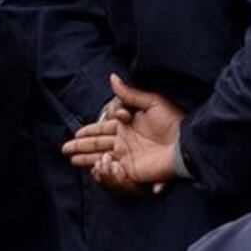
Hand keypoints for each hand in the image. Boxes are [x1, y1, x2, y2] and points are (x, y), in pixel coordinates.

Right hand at [61, 75, 186, 193]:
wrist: (185, 143)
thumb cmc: (172, 122)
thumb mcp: (151, 102)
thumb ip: (129, 93)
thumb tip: (112, 77)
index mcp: (128, 125)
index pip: (103, 129)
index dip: (89, 131)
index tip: (77, 132)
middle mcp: (125, 142)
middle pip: (97, 145)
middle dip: (80, 147)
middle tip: (65, 149)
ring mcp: (128, 157)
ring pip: (101, 159)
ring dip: (87, 158)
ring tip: (73, 158)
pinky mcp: (132, 171)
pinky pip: (113, 172)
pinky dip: (103, 170)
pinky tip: (96, 165)